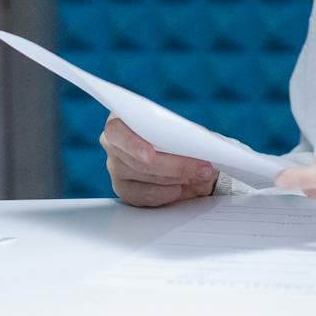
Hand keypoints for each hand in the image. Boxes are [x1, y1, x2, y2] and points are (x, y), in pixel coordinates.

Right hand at [99, 117, 218, 207]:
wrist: (182, 154)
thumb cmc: (177, 135)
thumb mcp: (183, 128)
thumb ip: (186, 133)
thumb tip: (199, 144)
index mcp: (120, 119)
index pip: (117, 131)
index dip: (132, 144)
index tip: (150, 155)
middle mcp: (112, 144)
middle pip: (137, 161)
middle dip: (174, 165)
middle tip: (202, 168)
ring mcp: (115, 168)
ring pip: (144, 178)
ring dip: (175, 178)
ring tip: (199, 175)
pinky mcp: (124, 188)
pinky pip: (142, 196)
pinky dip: (164, 194)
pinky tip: (180, 189)